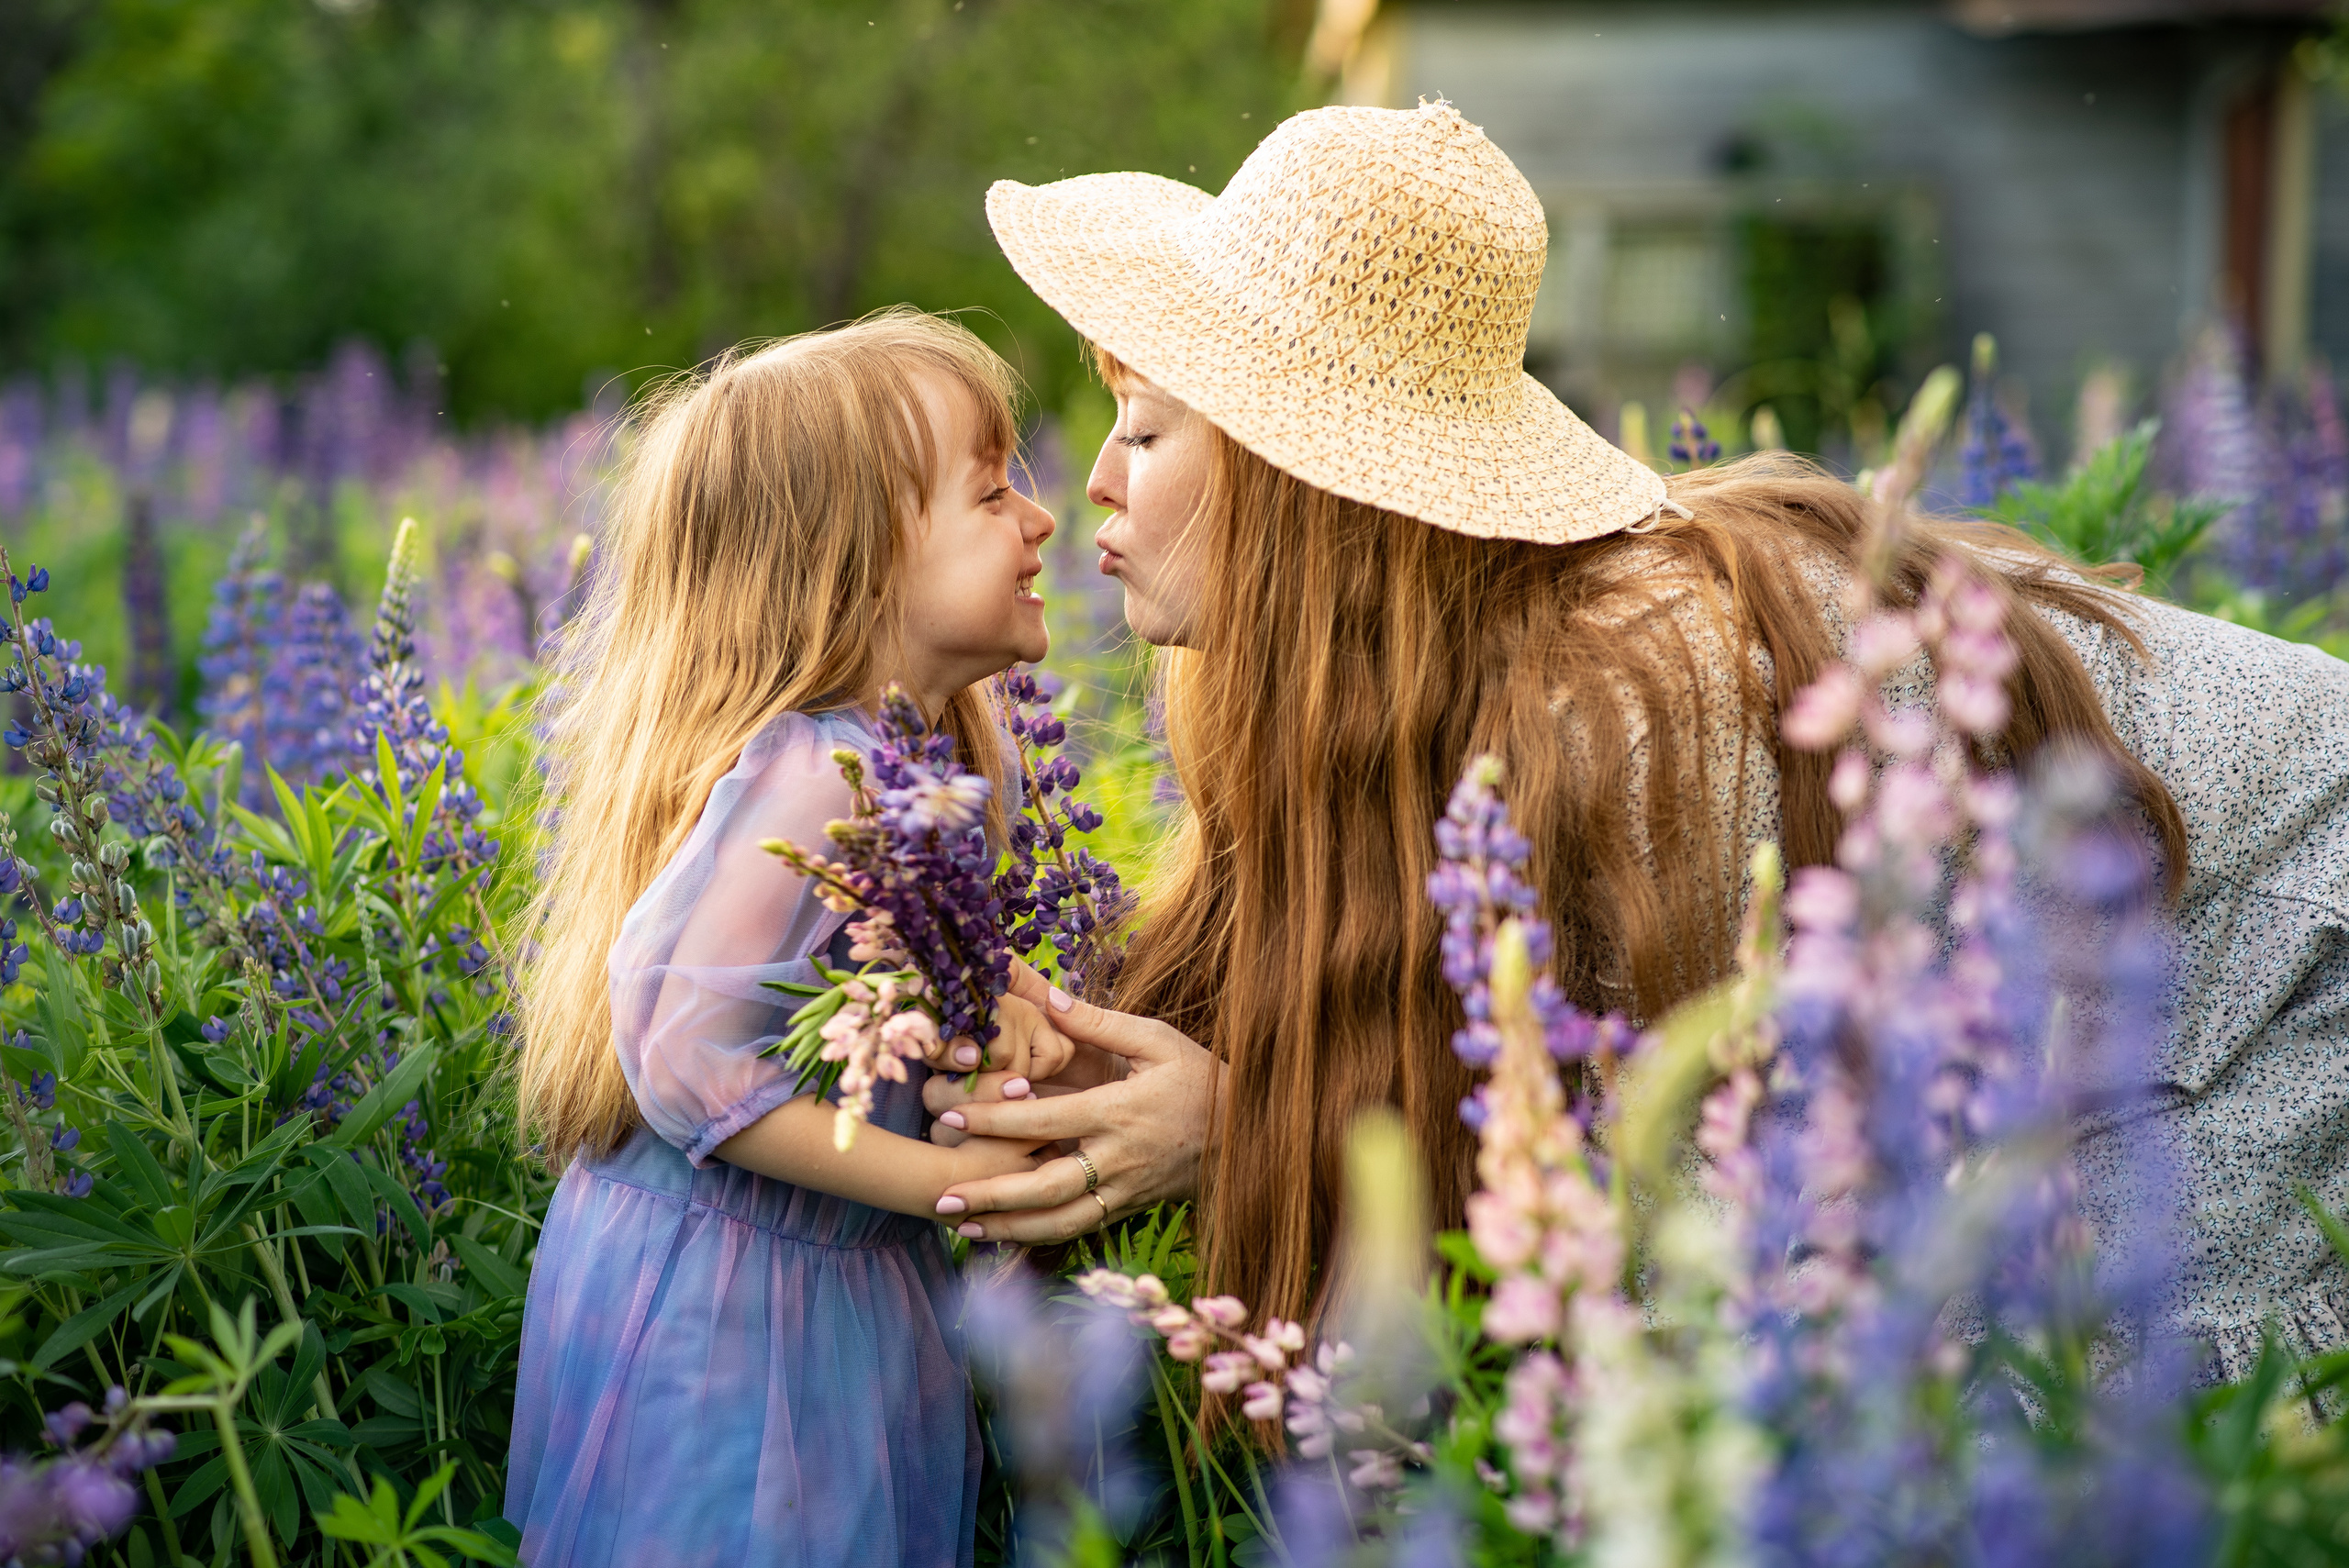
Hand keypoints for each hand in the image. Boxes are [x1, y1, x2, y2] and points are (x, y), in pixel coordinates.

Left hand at [929, 962, 1213, 1242]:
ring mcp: (1124, 1190)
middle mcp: (1118, 1159)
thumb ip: (1099, 1022)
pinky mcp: (1130, 1208)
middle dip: (991, 1194)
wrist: (1249, 1134)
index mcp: (1119, 1112)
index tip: (953, 1118)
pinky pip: (1079, 1228)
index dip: (996, 1122)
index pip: (1046, 1121)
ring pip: (1059, 1221)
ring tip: (959, 1226)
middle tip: (941, 1196)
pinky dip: (1036, 1236)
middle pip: (1045, 1187)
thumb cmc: (1200, 1078)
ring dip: (1007, 1228)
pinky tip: (1001, 1234)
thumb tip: (1047, 994)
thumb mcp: (1157, 1039)